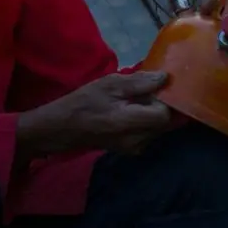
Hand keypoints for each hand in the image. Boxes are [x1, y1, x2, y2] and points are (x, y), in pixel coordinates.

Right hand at [18, 71, 175, 157]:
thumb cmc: (82, 103)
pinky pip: (149, 133)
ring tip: (136, 100)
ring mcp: (136, 148)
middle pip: (165, 123)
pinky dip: (146, 121)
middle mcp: (138, 140)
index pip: (165, 114)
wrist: (62, 128)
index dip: (165, 99)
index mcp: (131, 123)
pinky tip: (131, 111)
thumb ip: (138, 82)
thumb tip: (164, 78)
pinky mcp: (132, 149)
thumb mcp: (107, 85)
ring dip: (154, 113)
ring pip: (158, 128)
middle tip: (148, 90)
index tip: (157, 86)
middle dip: (161, 106)